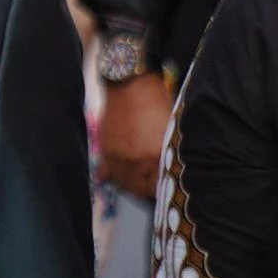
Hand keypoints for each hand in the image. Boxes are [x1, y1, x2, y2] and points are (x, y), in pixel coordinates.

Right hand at [97, 69, 174, 202]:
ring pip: (124, 184)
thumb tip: (170, 170)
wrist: (130, 84)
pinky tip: (122, 178)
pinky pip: (109, 173)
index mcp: (156, 156)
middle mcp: (136, 161)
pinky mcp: (106, 150)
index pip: (160, 187)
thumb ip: (170, 152)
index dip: (165, 191)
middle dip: (149, 193)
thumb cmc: (157, 102)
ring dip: (132, 188)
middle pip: (141, 190)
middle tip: (155, 193)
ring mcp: (119, 157)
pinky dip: (116, 177)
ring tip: (140, 188)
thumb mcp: (171, 128)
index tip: (169, 191)